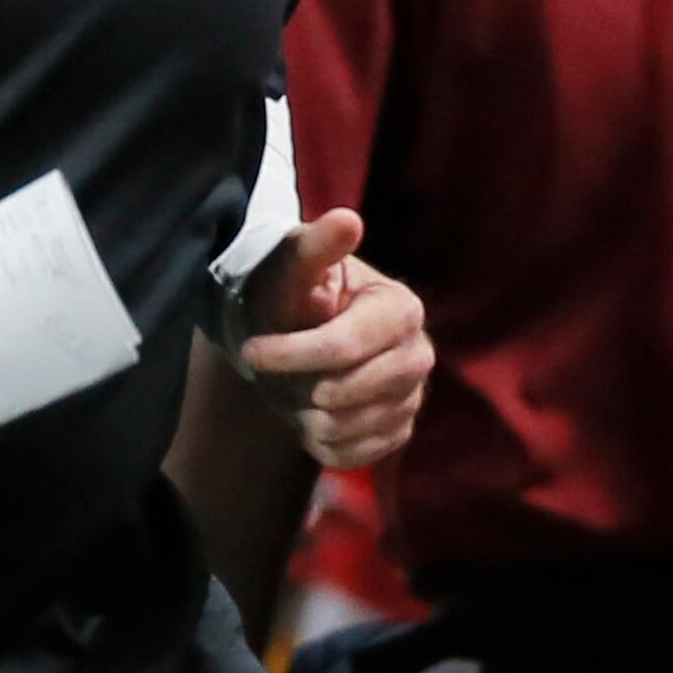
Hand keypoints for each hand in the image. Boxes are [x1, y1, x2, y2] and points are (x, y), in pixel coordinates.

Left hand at [237, 207, 429, 468]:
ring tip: (292, 392)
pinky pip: (361, 454)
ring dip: (312, 416)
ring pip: (360, 425)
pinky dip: (324, 444)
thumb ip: (317, 247)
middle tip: (272, 373)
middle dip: (307, 387)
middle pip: (359, 390)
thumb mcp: (293, 266)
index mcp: (400, 309)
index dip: (294, 352)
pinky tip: (308, 419)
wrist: (289, 331)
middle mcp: (419, 353)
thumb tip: (347, 219)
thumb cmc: (291, 291)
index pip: (347, 345)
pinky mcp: (398, 428)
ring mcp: (413, 395)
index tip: (252, 351)